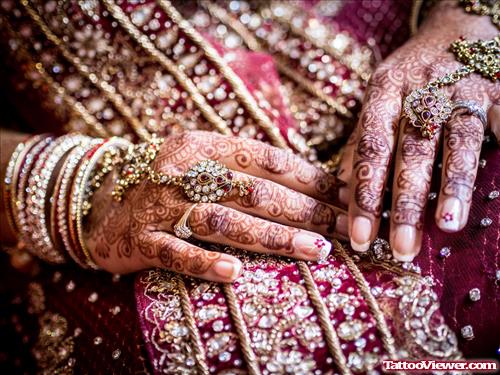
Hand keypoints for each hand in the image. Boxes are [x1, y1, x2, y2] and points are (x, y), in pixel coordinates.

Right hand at [84, 131, 346, 280]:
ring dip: (273, 236)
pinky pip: (176, 253)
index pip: (266, 157)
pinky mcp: (141, 240)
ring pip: (224, 220)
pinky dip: (206, 263)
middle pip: (254, 190)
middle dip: (305, 209)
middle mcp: (183, 171)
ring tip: (316, 250)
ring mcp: (161, 206)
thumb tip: (307, 182)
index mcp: (202, 145)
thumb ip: (242, 167)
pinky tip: (237, 274)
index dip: (308, 176)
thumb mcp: (200, 161)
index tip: (343, 193)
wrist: (98, 202)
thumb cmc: (166, 183)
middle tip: (343, 227)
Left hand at [337, 2, 498, 260]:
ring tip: (446, 226)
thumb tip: (340, 189)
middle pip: (410, 151)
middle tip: (400, 248)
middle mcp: (420, 90)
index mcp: (384, 93)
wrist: (457, 28)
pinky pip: (496, 126)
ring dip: (452, 186)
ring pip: (456, 142)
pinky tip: (492, 190)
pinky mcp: (496, 91)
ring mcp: (461, 90)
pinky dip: (496, 153)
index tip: (360, 237)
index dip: (363, 195)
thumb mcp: (378, 98)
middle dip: (403, 202)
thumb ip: (362, 142)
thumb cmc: (411, 75)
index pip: (370, 150)